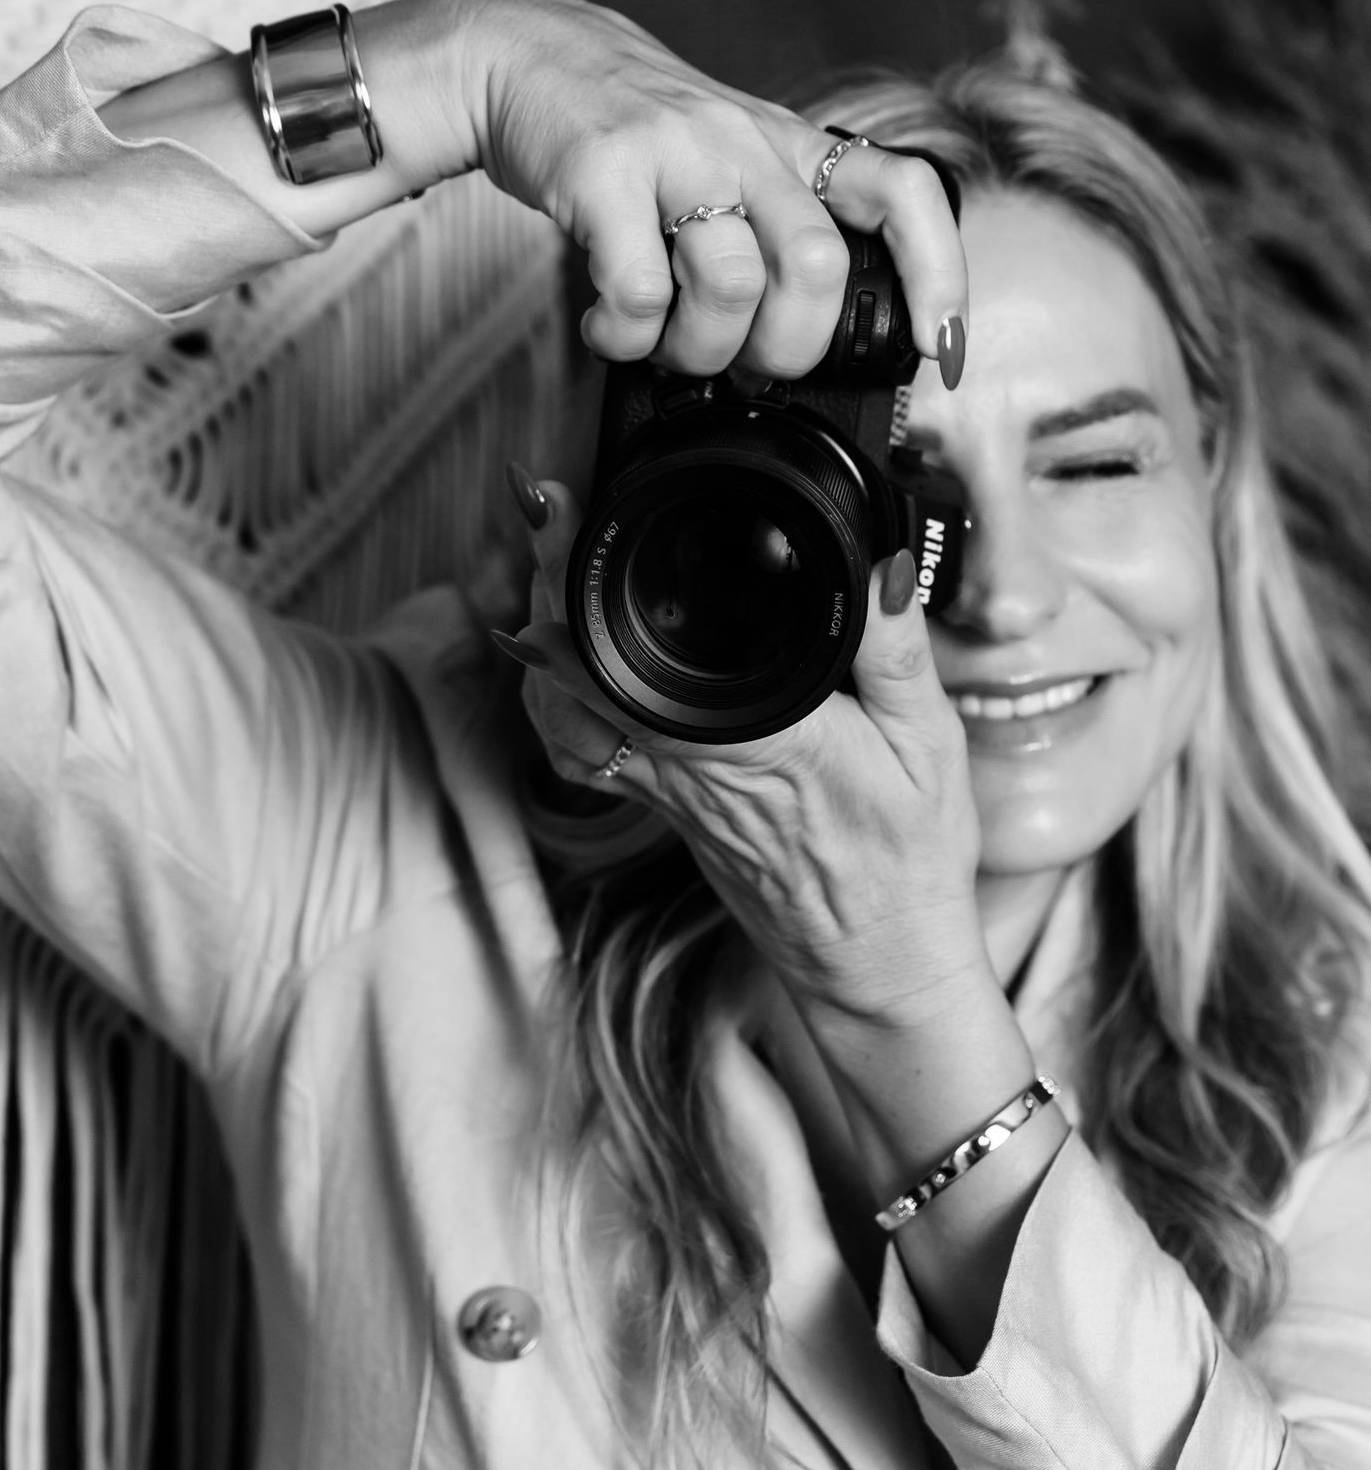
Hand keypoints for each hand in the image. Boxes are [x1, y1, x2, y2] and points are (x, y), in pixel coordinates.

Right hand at [450, 0, 965, 375]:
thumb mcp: (728, 157)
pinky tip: (612, 327)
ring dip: (698, 350)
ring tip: (664, 347)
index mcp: (791, 146)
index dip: (938, 276)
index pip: (903, 194)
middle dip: (785, 349)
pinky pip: (639, 293)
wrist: (525, 53)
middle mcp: (746, 142)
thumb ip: (769, 232)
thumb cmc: (633, 131)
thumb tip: (790, 350)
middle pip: (816, 268)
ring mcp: (676, 153)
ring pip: (730, 286)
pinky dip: (627, 337)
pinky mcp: (604, 172)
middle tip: (744, 364)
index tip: (937, 347)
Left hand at [506, 481, 992, 1052]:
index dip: (582, 577)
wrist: (879, 964)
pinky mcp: (664, 809)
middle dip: (546, 578)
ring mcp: (666, 793)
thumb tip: (874, 559)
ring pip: (562, 711)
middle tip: (541, 504)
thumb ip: (894, 647)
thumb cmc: (907, 860)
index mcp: (753, 739)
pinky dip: (554, 697)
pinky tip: (561, 658)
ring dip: (539, 634)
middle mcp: (689, 767)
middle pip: (575, 667)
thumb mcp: (931, 742)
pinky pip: (581, 751)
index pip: (638, 652)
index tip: (560, 506)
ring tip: (544, 562)